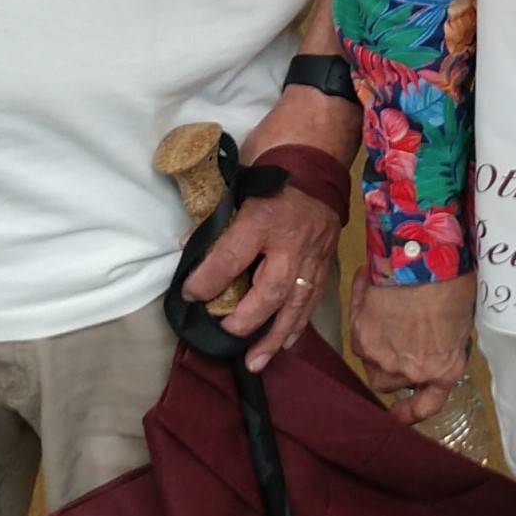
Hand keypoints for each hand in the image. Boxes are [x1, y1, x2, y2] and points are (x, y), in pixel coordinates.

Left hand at [179, 162, 344, 373]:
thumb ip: (217, 218)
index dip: (207, 279)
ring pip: (296, 303)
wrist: (319, 154)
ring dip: (274, 336)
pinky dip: (298, 324)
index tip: (190, 294)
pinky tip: (284, 344)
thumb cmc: (273, 165)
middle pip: (271, 289)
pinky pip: (313, 299)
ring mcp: (313, 254)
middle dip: (247, 318)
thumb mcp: (239, 183)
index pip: (232, 256)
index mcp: (264, 216)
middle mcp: (291, 240)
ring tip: (255, 361)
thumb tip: (189, 245)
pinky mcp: (326, 261)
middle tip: (227, 334)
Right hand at [353, 272, 476, 424]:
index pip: (425, 407)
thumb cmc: (452, 282)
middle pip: (388, 382)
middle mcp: (412, 372)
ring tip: (386, 310)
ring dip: (375, 343)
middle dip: (390, 365)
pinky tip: (372, 291)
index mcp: (443, 370)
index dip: (408, 414)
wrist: (424, 260)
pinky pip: (358, 334)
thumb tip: (434, 339)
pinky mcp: (361, 337)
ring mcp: (383, 358)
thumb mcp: (461, 321)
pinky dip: (363, 314)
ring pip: (370, 361)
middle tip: (396, 336)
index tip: (398, 416)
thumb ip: (446, 342)